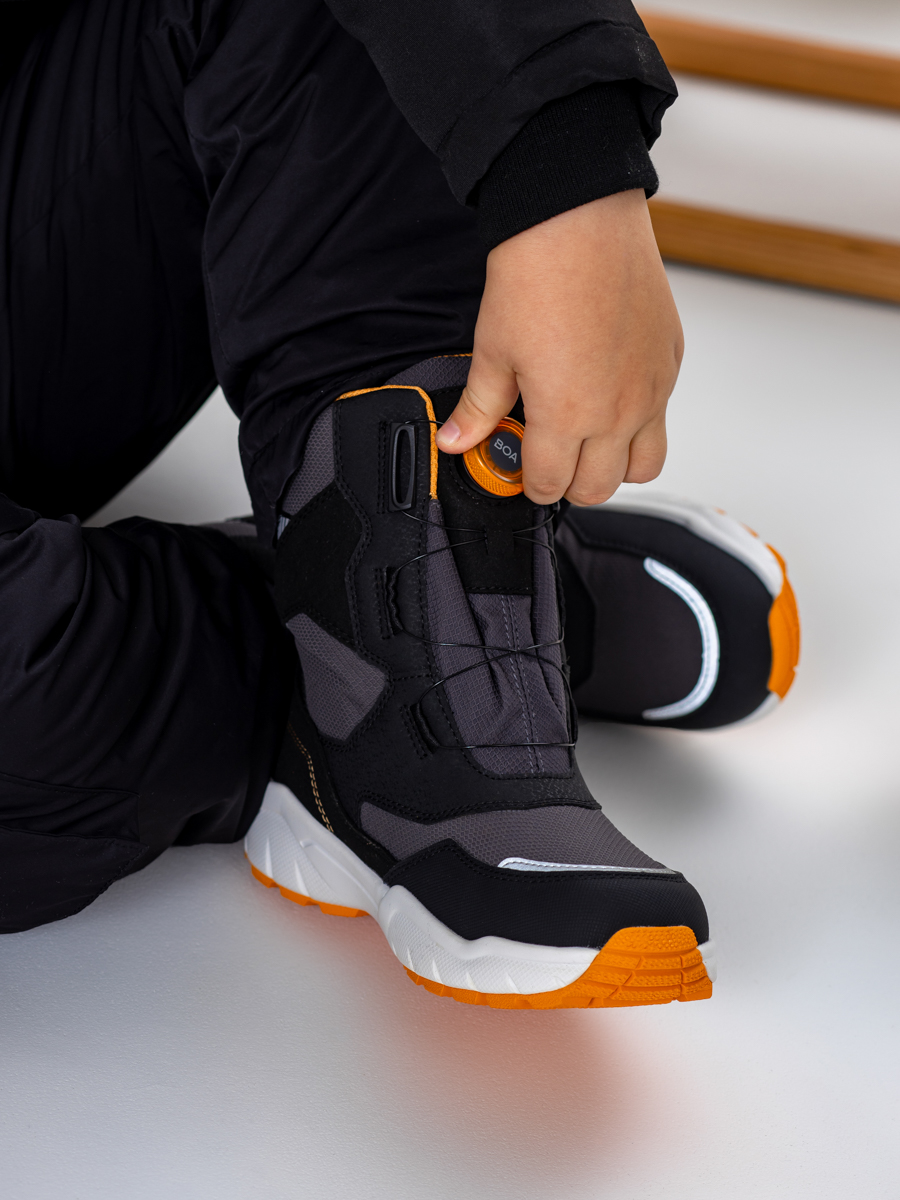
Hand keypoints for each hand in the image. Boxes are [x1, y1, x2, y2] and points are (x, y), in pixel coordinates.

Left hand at [435, 189, 682, 505]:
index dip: (530, 485)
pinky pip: (661, 417)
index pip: (551, 485)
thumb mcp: (493, 350)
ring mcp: (651, 390)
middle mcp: (618, 412)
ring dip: (614, 466)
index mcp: (568, 417)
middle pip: (598, 488)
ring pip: (644, 468)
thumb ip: (479, 407)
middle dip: (570, 483)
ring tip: (587, 441)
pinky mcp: (670, 363)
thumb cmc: (537, 276)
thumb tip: (457, 439)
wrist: (579, 219)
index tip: (521, 470)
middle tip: (550, 458)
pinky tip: (610, 396)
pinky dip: (639, 424)